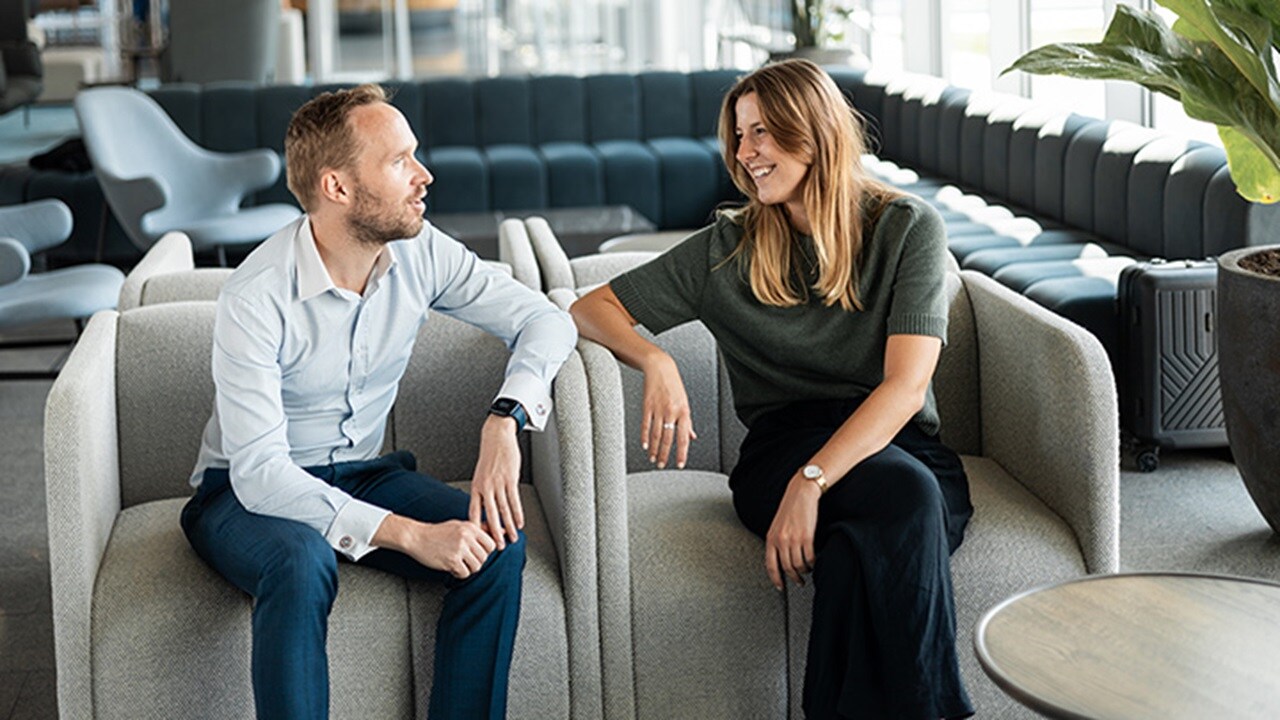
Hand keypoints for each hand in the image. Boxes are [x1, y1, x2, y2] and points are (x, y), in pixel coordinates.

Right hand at [373, 514, 495, 578]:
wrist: (416, 537)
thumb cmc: (438, 532)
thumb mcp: (460, 525)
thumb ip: (481, 529)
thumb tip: (504, 531)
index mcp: (470, 527)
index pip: (491, 544)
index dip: (485, 552)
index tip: (477, 553)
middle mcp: (466, 537)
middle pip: (484, 557)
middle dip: (476, 561)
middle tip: (465, 559)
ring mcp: (459, 549)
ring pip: (477, 566)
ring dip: (469, 568)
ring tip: (459, 563)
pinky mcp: (452, 560)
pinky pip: (465, 573)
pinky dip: (460, 573)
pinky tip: (452, 567)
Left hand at [469, 414, 524, 549]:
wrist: (496, 437)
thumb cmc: (489, 455)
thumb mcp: (480, 474)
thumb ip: (482, 490)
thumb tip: (484, 506)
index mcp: (476, 487)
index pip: (474, 513)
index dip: (477, 528)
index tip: (480, 540)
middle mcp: (485, 488)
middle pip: (489, 516)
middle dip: (495, 533)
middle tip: (498, 547)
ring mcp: (498, 484)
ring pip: (504, 511)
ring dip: (509, 527)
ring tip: (513, 538)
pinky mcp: (510, 480)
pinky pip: (514, 501)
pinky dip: (518, 514)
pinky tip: (520, 522)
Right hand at [640, 352, 697, 468]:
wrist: (660, 367)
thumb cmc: (673, 384)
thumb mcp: (685, 402)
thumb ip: (687, 422)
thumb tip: (692, 436)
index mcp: (683, 412)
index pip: (683, 437)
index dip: (682, 452)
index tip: (680, 463)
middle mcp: (671, 411)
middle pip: (668, 438)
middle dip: (665, 454)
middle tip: (662, 465)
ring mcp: (658, 409)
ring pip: (656, 434)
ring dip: (654, 449)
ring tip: (653, 459)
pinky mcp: (647, 405)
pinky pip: (646, 424)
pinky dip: (645, 437)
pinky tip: (645, 445)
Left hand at [764, 475, 821, 589]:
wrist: (801, 493)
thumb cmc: (790, 508)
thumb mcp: (777, 526)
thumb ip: (777, 542)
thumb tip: (780, 559)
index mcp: (771, 538)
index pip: (770, 565)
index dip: (775, 579)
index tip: (781, 587)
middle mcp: (780, 540)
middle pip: (787, 568)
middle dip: (794, 578)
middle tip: (799, 582)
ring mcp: (794, 539)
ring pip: (799, 565)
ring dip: (804, 571)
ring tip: (807, 570)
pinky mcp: (807, 537)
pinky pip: (810, 557)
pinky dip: (812, 562)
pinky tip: (814, 562)